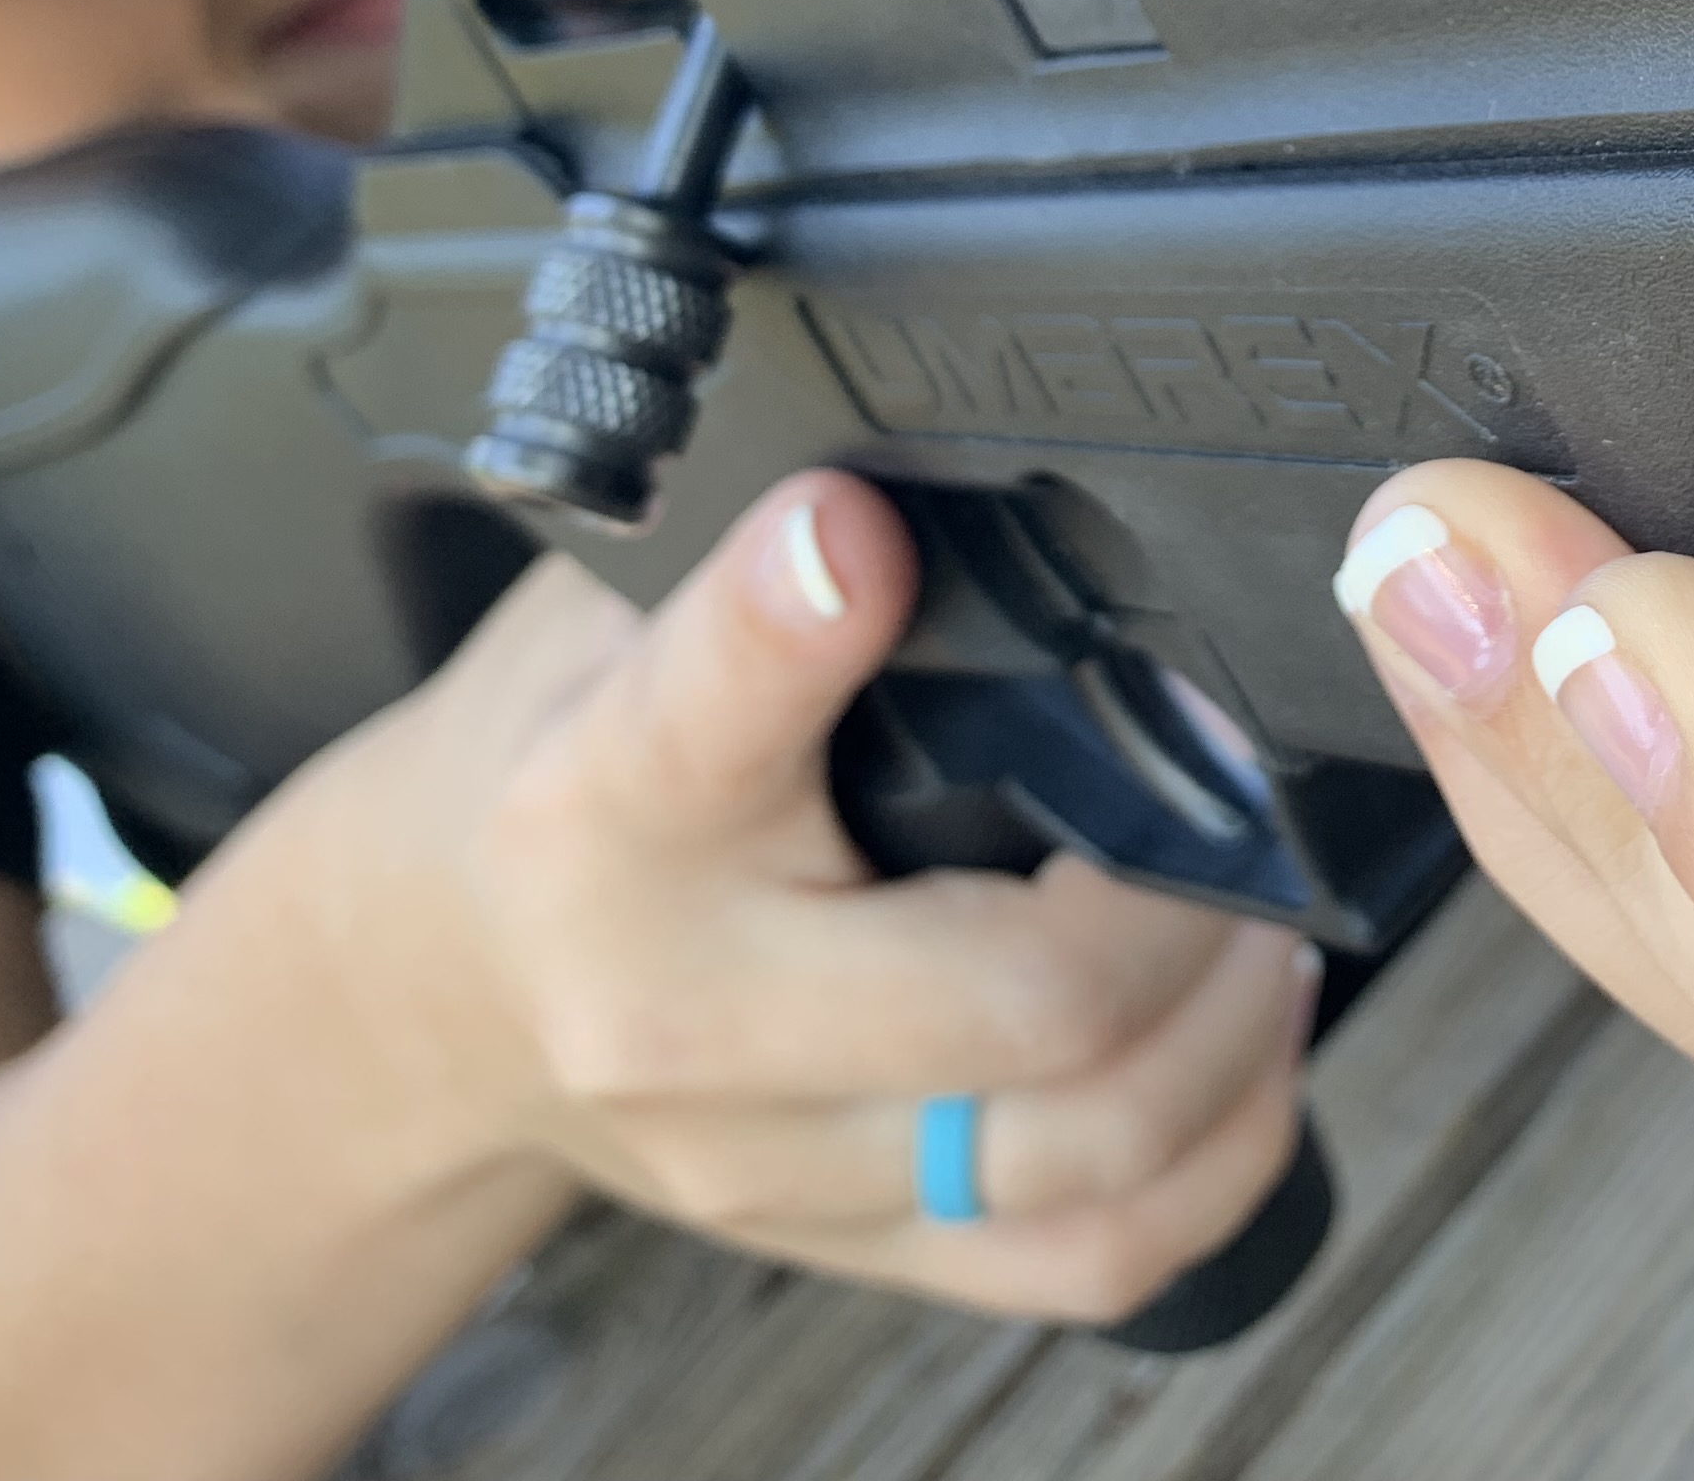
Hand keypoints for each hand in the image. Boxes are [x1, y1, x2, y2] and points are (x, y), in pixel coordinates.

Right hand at [295, 472, 1315, 1325]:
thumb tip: (931, 434)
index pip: (701, 717)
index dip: (786, 616)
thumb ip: (749, 529)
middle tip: (1239, 783)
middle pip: (1001, 999)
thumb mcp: (604, 601)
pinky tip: (1241, 1042)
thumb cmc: (557, 766)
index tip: (858, 533)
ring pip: (1077, 1152)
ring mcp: (768, 1163)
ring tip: (1263, 919)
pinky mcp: (842, 1245)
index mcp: (596, 807)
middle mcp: (675, 1014)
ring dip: (1227, 1029)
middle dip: (1177, 889)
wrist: (429, 988)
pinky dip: (1214, 1154)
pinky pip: (1088, 1258)